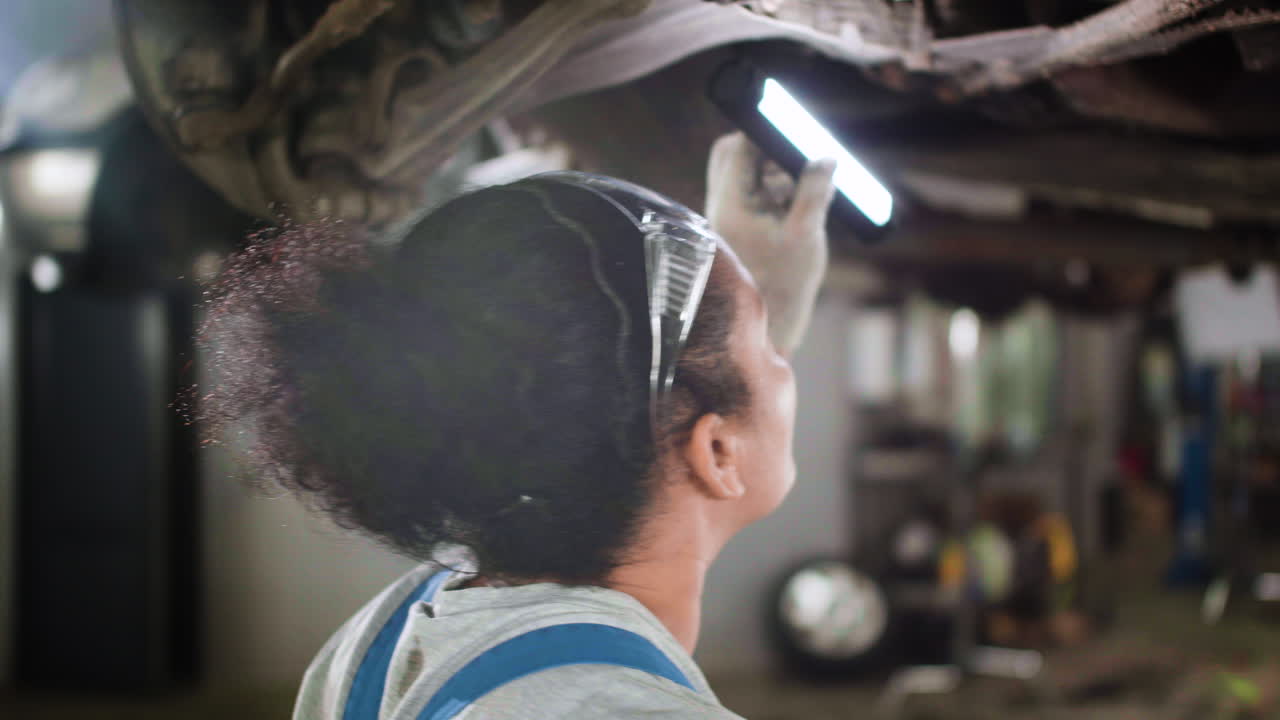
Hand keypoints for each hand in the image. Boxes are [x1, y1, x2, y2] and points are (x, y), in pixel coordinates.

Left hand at [704, 132, 836, 355]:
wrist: (764, 331)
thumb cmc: (782, 288)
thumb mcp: (807, 235)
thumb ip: (815, 191)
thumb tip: (826, 156)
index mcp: (729, 204)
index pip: (737, 147)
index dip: (764, 129)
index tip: (791, 123)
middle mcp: (720, 208)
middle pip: (733, 155)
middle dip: (766, 148)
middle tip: (799, 153)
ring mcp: (726, 219)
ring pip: (744, 176)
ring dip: (774, 171)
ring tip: (808, 185)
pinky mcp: (737, 232)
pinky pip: (751, 197)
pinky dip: (774, 193)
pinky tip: (800, 207)